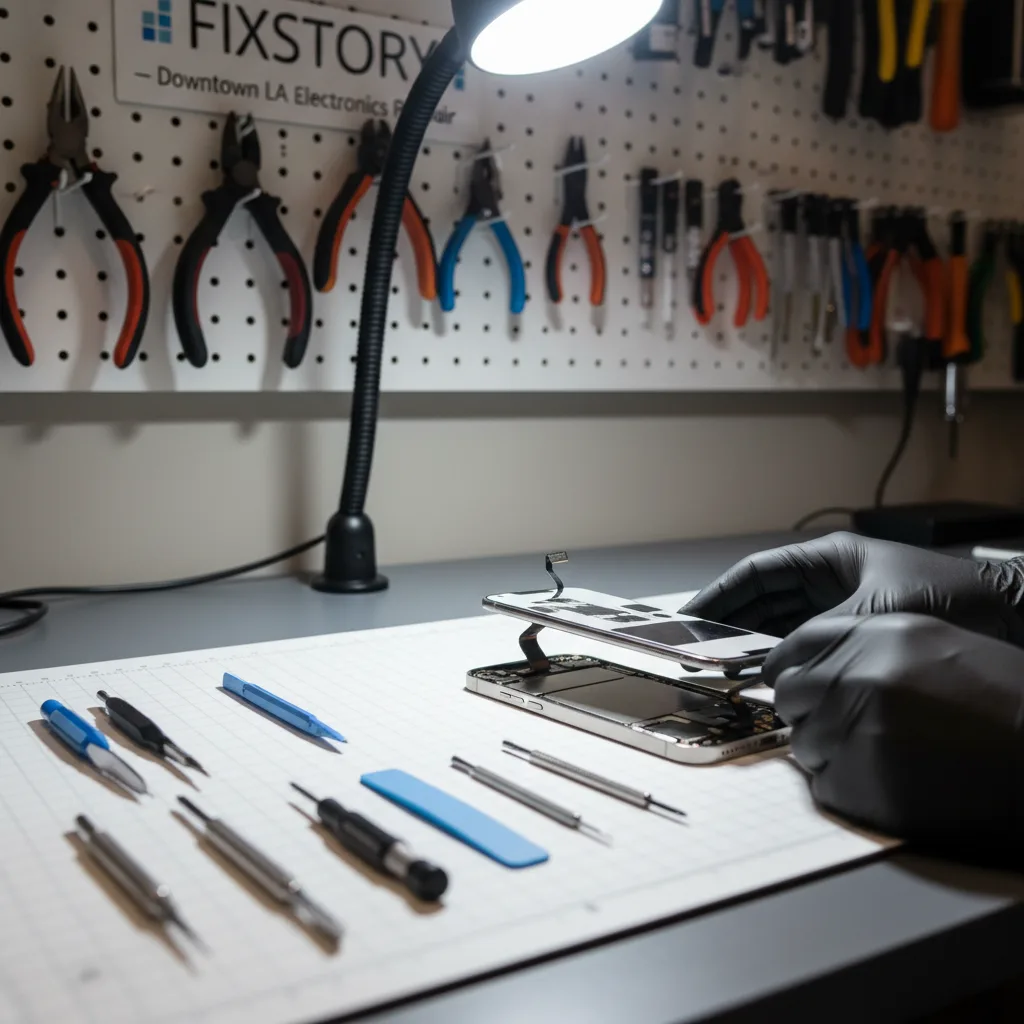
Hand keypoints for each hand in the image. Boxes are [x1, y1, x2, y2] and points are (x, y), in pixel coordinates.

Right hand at [682, 532, 1023, 644]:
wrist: (1006, 619)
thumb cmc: (946, 599)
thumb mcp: (873, 615)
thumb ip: (818, 639)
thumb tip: (772, 669)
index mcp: (827, 559)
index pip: (757, 574)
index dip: (719, 594)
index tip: (688, 616)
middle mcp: (827, 583)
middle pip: (762, 602)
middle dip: (728, 624)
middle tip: (694, 650)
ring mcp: (837, 610)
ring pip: (778, 627)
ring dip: (750, 646)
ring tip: (717, 668)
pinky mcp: (851, 639)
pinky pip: (803, 648)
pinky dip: (780, 662)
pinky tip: (760, 680)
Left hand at [766, 613, 1023, 862]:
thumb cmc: (1005, 704)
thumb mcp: (937, 646)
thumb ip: (868, 649)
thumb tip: (813, 669)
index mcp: (877, 634)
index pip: (796, 645)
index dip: (793, 667)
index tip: (793, 681)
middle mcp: (858, 674)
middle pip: (791, 695)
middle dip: (811, 712)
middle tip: (852, 727)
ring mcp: (854, 727)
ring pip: (804, 744)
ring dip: (832, 753)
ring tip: (891, 757)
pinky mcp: (858, 780)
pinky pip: (825, 786)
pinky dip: (851, 789)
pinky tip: (897, 783)